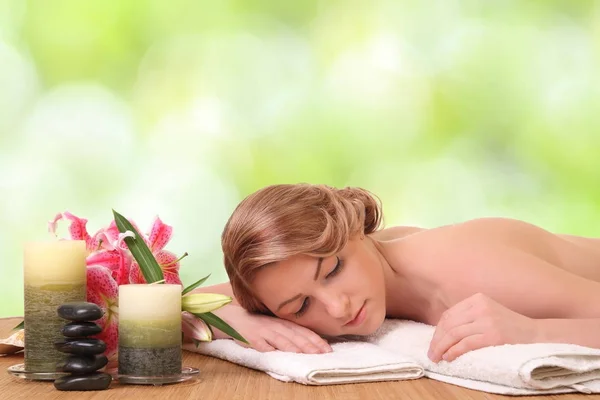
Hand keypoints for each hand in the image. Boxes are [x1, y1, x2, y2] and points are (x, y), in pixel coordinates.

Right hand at [212, 305, 331, 353]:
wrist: (234, 318)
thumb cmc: (258, 324)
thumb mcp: (276, 325)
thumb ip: (289, 333)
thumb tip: (309, 345)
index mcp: (284, 323)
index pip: (303, 331)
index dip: (316, 340)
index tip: (328, 349)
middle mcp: (276, 326)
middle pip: (296, 336)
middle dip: (310, 345)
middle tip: (322, 354)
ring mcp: (264, 331)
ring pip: (282, 339)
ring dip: (294, 347)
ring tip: (306, 354)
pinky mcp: (252, 338)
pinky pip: (262, 344)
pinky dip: (271, 349)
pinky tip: (278, 354)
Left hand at [427, 293, 535, 362]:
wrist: (536, 334)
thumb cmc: (509, 326)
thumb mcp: (487, 313)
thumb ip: (468, 317)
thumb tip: (442, 332)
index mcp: (477, 299)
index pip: (449, 315)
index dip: (437, 330)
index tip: (433, 342)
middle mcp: (480, 307)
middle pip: (449, 324)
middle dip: (437, 340)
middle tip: (431, 353)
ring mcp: (487, 320)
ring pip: (454, 334)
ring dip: (442, 347)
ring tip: (437, 357)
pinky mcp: (493, 336)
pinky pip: (466, 344)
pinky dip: (454, 351)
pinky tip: (449, 357)